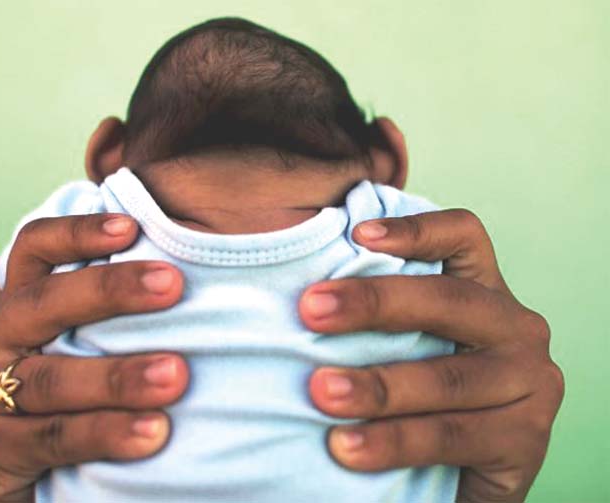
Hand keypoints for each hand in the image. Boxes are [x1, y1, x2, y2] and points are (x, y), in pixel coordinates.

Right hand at [0, 214, 188, 502]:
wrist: (31, 473)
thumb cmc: (71, 390)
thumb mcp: (76, 339)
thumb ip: (106, 308)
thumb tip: (181, 268)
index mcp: (10, 301)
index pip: (34, 249)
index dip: (78, 233)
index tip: (130, 228)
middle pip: (44, 304)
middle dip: (109, 291)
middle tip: (172, 285)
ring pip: (53, 378)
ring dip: (117, 376)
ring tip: (175, 375)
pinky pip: (54, 437)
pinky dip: (105, 433)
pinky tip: (153, 433)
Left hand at [299, 209, 563, 501]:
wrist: (458, 473)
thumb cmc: (419, 396)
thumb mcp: (408, 346)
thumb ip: (381, 320)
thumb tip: (303, 297)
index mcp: (483, 292)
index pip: (463, 237)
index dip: (414, 230)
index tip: (356, 234)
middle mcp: (515, 327)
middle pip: (448, 299)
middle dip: (374, 302)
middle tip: (311, 311)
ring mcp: (529, 383)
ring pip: (446, 377)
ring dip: (377, 385)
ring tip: (322, 392)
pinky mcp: (525, 441)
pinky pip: (450, 436)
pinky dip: (394, 441)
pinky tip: (349, 447)